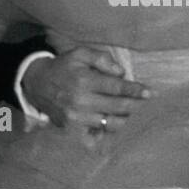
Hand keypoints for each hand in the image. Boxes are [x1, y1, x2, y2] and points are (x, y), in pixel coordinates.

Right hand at [21, 47, 150, 130]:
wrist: (36, 83)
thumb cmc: (63, 67)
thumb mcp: (79, 54)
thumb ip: (101, 59)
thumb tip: (121, 72)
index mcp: (84, 81)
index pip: (116, 88)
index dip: (135, 90)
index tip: (151, 93)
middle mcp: (80, 101)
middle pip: (117, 107)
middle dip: (138, 106)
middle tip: (152, 105)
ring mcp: (76, 117)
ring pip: (111, 123)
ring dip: (128, 120)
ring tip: (141, 116)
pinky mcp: (72, 128)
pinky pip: (96, 134)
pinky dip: (109, 133)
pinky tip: (121, 129)